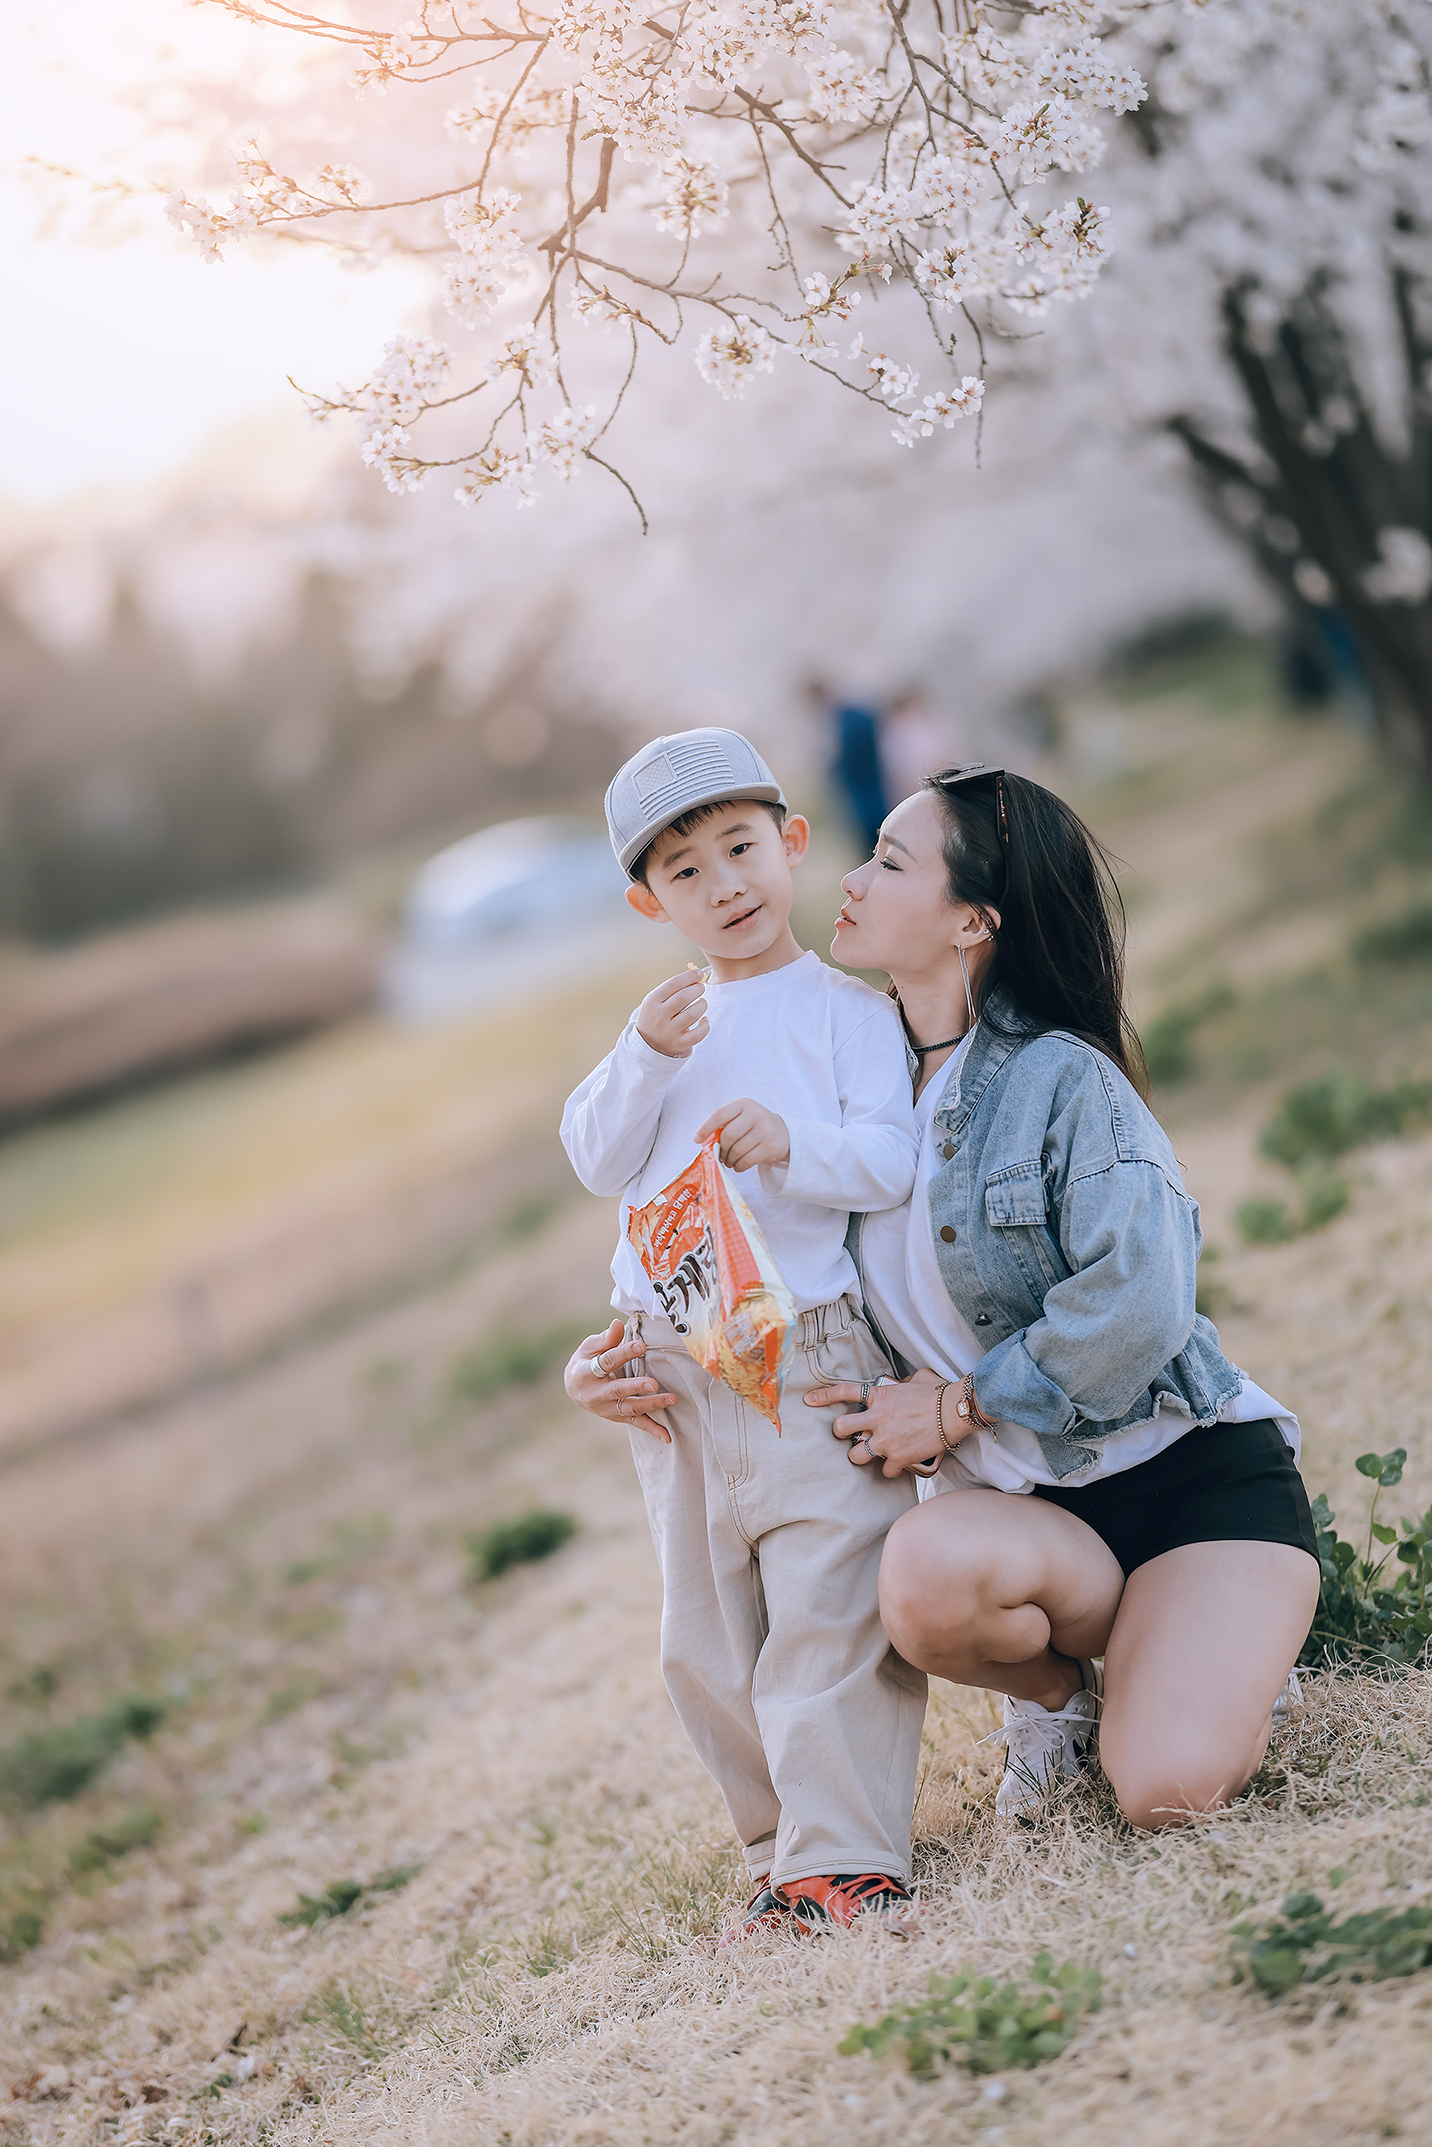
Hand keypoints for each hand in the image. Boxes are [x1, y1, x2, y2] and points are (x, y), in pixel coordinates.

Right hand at [563, 1320, 678, 1442]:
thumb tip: (618, 1324)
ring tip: (671, 1399)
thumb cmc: (585, 1361)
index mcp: (585, 1373)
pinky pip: (635, 1423)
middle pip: (618, 1390)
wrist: (573, 1388)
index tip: (641, 1345)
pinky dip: (652, 1429)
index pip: (606, 1362)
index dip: (624, 1353)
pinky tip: (667, 1436)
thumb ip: (605, 1338)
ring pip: (630, 1407)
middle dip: (636, 1387)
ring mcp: (605, 1409)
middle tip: (654, 1383)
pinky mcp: (616, 1417)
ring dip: (651, 1404)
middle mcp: (594, 1394)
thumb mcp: (589, 1347)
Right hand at [635, 971, 708, 1057]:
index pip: (673, 984)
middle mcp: (659, 1016)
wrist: (647, 1044)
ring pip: (693, 1014)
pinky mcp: (678, 1044)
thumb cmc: (657, 1015)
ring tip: (702, 1003)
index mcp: (652, 1001)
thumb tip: (697, 974)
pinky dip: (705, 1025)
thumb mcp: (656, 1000)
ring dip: (702, 1004)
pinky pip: (698, 1034)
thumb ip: (673, 988)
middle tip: (701, 988)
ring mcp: (668, 1032)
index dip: (689, 976)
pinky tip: (704, 1020)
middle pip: (684, 997)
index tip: (699, 973)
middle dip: (697, 989)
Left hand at [694, 1097, 790, 1171]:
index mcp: (744, 1104)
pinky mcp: (770, 1147)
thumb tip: (702, 1140)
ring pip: (737, 1150)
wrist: (784, 1133)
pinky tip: (738, 1165)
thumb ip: (724, 1125)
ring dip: (729, 1159)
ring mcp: (765, 1130)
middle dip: (721, 1149)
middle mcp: (756, 1114)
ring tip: (729, 1161)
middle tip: (720, 1156)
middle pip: (728, 1135)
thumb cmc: (754, 1126)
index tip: (696, 1139)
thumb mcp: (741, 1117)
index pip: (719, 1115)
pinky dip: (738, 1166)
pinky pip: (747, 1161)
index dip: (705, 1128)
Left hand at [805, 1366, 947, 1476]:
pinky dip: (890, 1469)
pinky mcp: (898, 1458)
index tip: (809, 1400)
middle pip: (841, 1428)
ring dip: (861, 1455)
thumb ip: (901, 1383)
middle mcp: (877, 1418)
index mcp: (879, 1395)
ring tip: (873, 1453)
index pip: (843, 1392)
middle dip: (840, 1433)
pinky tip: (898, 1463)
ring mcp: (885, 1440)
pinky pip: (884, 1471)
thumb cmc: (939, 1392)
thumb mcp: (917, 1379)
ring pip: (855, 1455)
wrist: (954, 1412)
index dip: (822, 1396)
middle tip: (849, 1435)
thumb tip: (902, 1385)